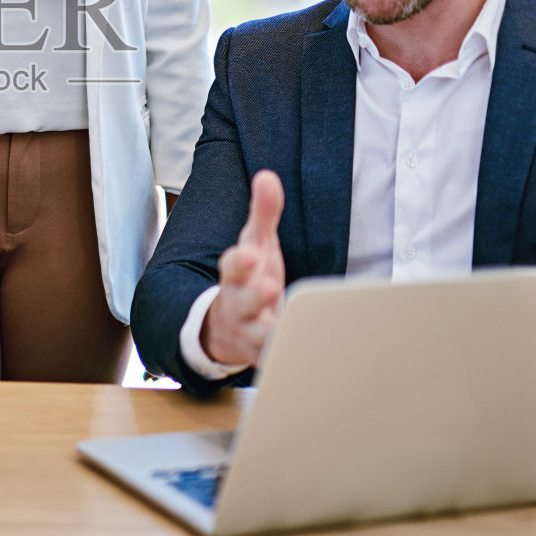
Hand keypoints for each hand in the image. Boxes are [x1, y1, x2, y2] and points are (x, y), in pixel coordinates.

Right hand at [199, 169, 285, 369]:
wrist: (229, 327)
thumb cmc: (250, 277)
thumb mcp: (255, 244)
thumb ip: (263, 213)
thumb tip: (267, 176)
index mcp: (236, 273)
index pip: (232, 265)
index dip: (240, 260)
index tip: (250, 253)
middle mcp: (238, 303)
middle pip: (240, 300)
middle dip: (253, 295)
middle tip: (268, 288)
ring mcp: (248, 332)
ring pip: (257, 336)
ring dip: (271, 332)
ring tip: (286, 329)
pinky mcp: (263, 356)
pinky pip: (275, 359)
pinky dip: (289, 356)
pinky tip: (306, 352)